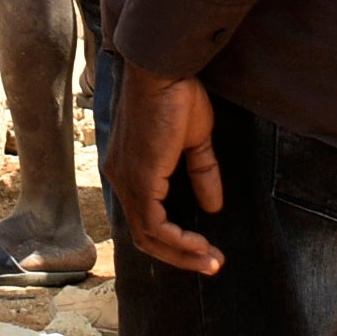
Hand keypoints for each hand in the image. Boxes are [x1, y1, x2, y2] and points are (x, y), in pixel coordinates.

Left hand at [107, 64, 223, 276]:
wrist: (164, 71)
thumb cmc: (177, 95)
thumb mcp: (195, 141)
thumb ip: (201, 173)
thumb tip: (214, 206)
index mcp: (130, 169)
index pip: (145, 217)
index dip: (174, 238)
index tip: (205, 247)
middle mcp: (121, 179)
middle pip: (144, 235)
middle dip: (179, 254)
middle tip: (211, 264)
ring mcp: (127, 182)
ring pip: (148, 236)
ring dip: (182, 254)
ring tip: (211, 261)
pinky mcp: (139, 181)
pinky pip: (155, 226)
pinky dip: (179, 241)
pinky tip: (202, 245)